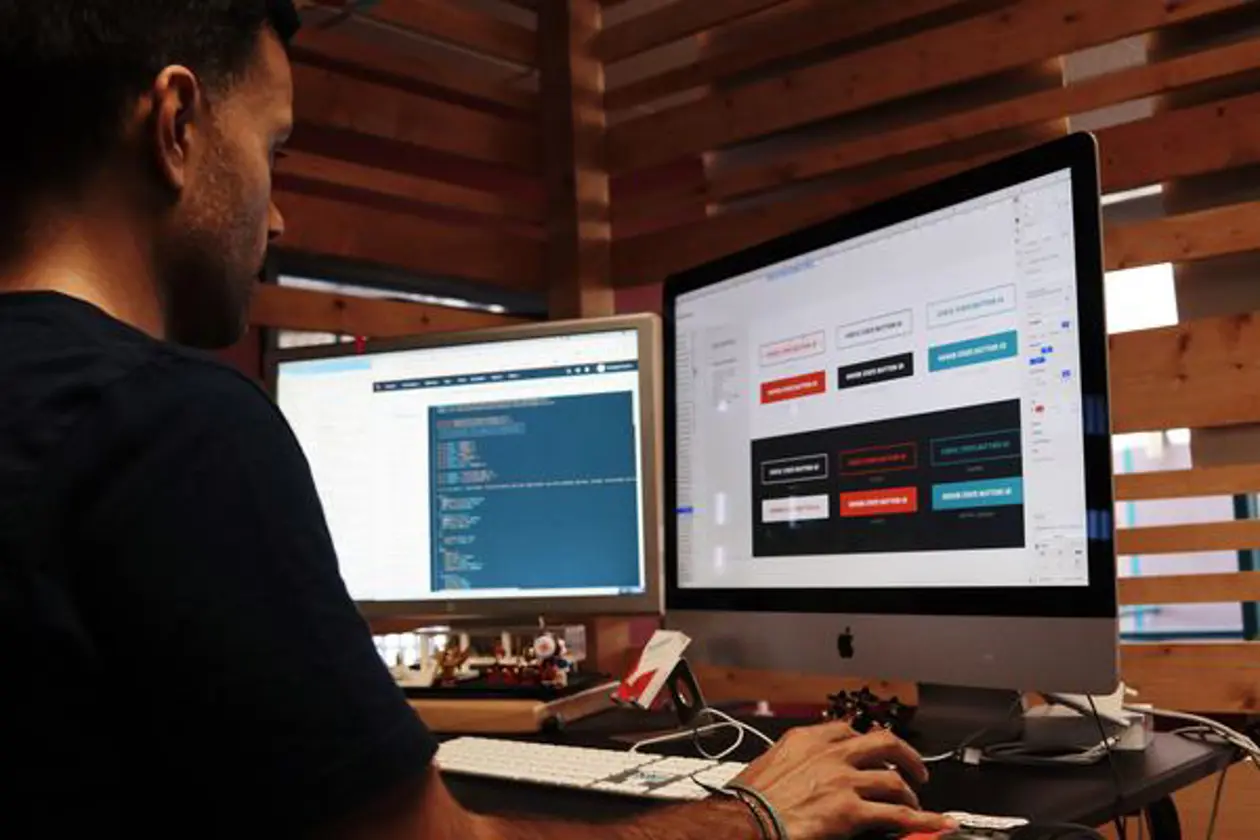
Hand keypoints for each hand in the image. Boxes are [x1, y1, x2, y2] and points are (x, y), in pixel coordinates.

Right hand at [732, 722, 955, 839]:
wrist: (744, 821)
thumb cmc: (747, 801)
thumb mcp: (768, 765)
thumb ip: (793, 762)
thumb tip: (801, 773)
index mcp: (806, 740)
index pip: (847, 730)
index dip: (866, 742)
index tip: (872, 751)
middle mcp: (830, 754)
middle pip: (882, 743)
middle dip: (904, 755)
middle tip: (912, 768)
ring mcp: (844, 781)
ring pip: (893, 781)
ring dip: (909, 793)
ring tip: (914, 804)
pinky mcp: (852, 811)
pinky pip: (898, 815)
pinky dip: (924, 820)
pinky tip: (938, 823)